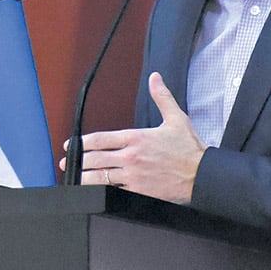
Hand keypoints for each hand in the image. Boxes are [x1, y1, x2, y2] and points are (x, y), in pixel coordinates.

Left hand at [60, 72, 203, 203]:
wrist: (204, 176)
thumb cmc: (190, 150)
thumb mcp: (177, 119)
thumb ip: (162, 97)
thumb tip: (155, 78)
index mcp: (136, 138)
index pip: (100, 139)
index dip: (81, 142)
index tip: (71, 144)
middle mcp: (131, 156)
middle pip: (95, 158)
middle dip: (77, 161)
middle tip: (67, 162)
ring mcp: (134, 176)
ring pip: (100, 177)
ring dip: (84, 177)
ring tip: (74, 177)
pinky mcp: (139, 191)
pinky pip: (114, 192)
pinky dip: (101, 191)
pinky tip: (93, 191)